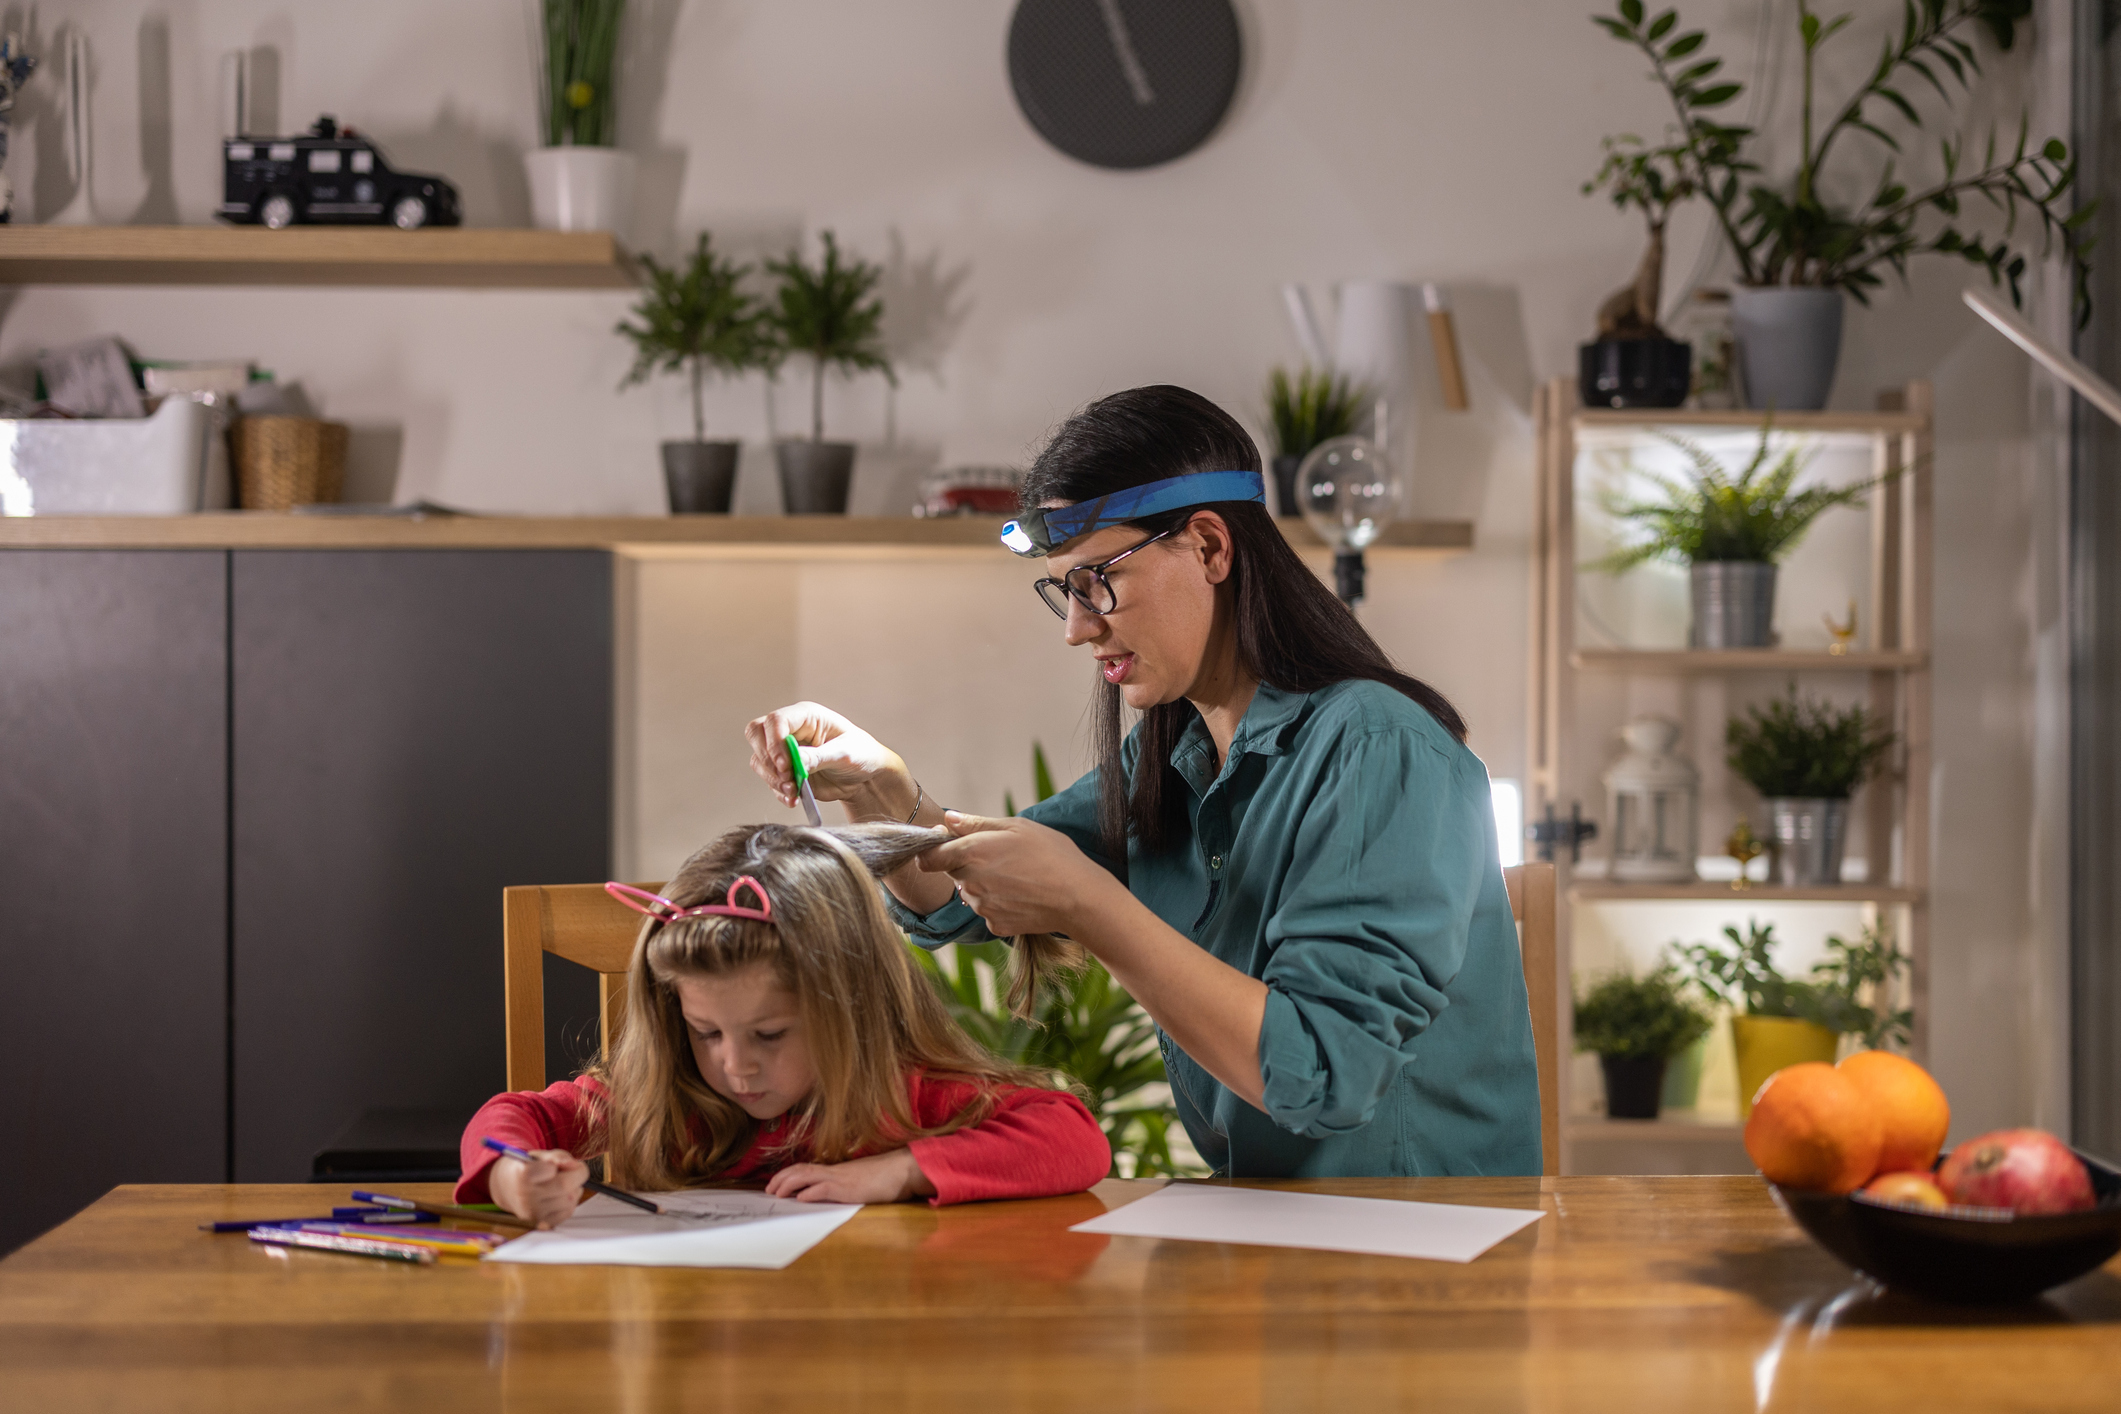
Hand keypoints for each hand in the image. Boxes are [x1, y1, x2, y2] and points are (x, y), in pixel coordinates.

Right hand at [488, 1147, 589, 1228]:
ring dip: (574, 1189)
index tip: (558, 1164)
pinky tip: (559, 1196)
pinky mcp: (541, 1224)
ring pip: (571, 1199)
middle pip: (565, 1185)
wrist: (507, 1189)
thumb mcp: (539, 1156)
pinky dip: (570, 1202)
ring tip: (562, 1184)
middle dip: (577, 1175)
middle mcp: (525, 1196)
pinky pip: (568, 1211)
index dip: (561, 1163)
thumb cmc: (527, 1168)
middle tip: (575, 1170)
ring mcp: (533, 1213)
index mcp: (522, 1175)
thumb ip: (557, 1156)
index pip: (551, 1169)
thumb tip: (574, 1165)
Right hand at [744, 702, 909, 812]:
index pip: (776, 720)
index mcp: (806, 716)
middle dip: (768, 759)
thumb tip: (794, 761)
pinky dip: (778, 791)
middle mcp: (791, 730)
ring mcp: (785, 751)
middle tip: (787, 777)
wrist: (866, 777)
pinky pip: (770, 780)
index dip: (774, 741)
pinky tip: (793, 798)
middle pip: (757, 734)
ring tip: (793, 791)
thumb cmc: (861, 754)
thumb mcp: (844, 754)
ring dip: (772, 778)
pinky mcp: (785, 771)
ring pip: (760, 759)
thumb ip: (818, 757)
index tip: (785, 764)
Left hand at [764, 1148, 935, 1203]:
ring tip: (776, 1193)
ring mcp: (841, 1178)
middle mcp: (835, 1171)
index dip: (789, 1175)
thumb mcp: (862, 1181)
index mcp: (838, 1170)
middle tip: (769, 1190)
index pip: (807, 1168)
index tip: (777, 1183)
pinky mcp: (849, 1187)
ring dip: (788, 1184)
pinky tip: (800, 1199)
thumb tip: (833, 1193)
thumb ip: (847, 1185)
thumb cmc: (887, 1177)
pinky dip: (810, 1193)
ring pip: (807, 1176)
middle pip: (801, 1169)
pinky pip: (824, 1188)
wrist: (904, 1169)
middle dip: (782, 1178)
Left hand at [916, 812, 1123, 936]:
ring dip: (983, 885)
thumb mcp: (1017, 827)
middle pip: (953, 873)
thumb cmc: (1052, 854)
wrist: (1079, 896)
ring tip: (1017, 876)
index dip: (933, 852)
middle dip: (967, 865)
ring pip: (970, 893)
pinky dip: (999, 904)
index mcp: (972, 852)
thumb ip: (976, 823)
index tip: (946, 847)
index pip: (928, 858)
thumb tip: (947, 819)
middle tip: (1000, 858)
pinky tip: (1021, 895)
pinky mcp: (994, 925)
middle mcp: (970, 882)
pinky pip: (987, 911)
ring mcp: (981, 907)